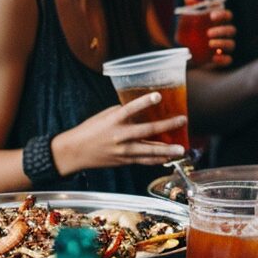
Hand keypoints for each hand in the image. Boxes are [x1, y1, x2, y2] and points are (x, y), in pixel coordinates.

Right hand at [54, 91, 187, 173]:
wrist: (75, 152)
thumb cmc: (90, 130)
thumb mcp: (105, 116)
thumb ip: (123, 113)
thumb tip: (142, 109)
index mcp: (113, 120)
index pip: (130, 109)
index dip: (144, 102)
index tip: (158, 96)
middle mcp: (120, 136)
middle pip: (147, 131)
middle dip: (167, 126)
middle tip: (182, 121)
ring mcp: (123, 150)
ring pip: (149, 151)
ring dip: (167, 150)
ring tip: (181, 150)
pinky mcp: (124, 161)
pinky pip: (144, 161)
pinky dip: (157, 160)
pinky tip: (168, 158)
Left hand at [182, 0, 235, 68]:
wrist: (183, 54)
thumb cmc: (188, 34)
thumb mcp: (185, 22)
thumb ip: (189, 10)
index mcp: (218, 23)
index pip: (227, 15)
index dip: (222, 14)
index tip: (211, 16)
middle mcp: (224, 34)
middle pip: (231, 30)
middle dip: (221, 30)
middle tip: (208, 33)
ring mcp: (223, 47)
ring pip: (231, 44)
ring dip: (222, 43)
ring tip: (210, 44)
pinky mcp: (221, 59)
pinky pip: (228, 59)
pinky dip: (223, 59)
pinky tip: (214, 58)